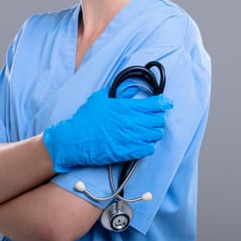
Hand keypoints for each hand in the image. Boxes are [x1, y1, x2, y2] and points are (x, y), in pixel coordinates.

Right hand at [43, 88, 172, 172]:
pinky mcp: (129, 152)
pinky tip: (143, 142)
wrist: (74, 140)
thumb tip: (132, 89)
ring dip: (155, 131)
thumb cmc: (86, 118)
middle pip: (159, 120)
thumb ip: (119, 92)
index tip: (166, 103)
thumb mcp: (101, 98)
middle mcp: (132, 123)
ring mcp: (131, 138)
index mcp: (127, 108)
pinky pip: (149, 149)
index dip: (164, 103)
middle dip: (158, 117)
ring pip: (156, 134)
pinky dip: (149, 145)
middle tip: (154, 118)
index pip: (155, 104)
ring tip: (148, 130)